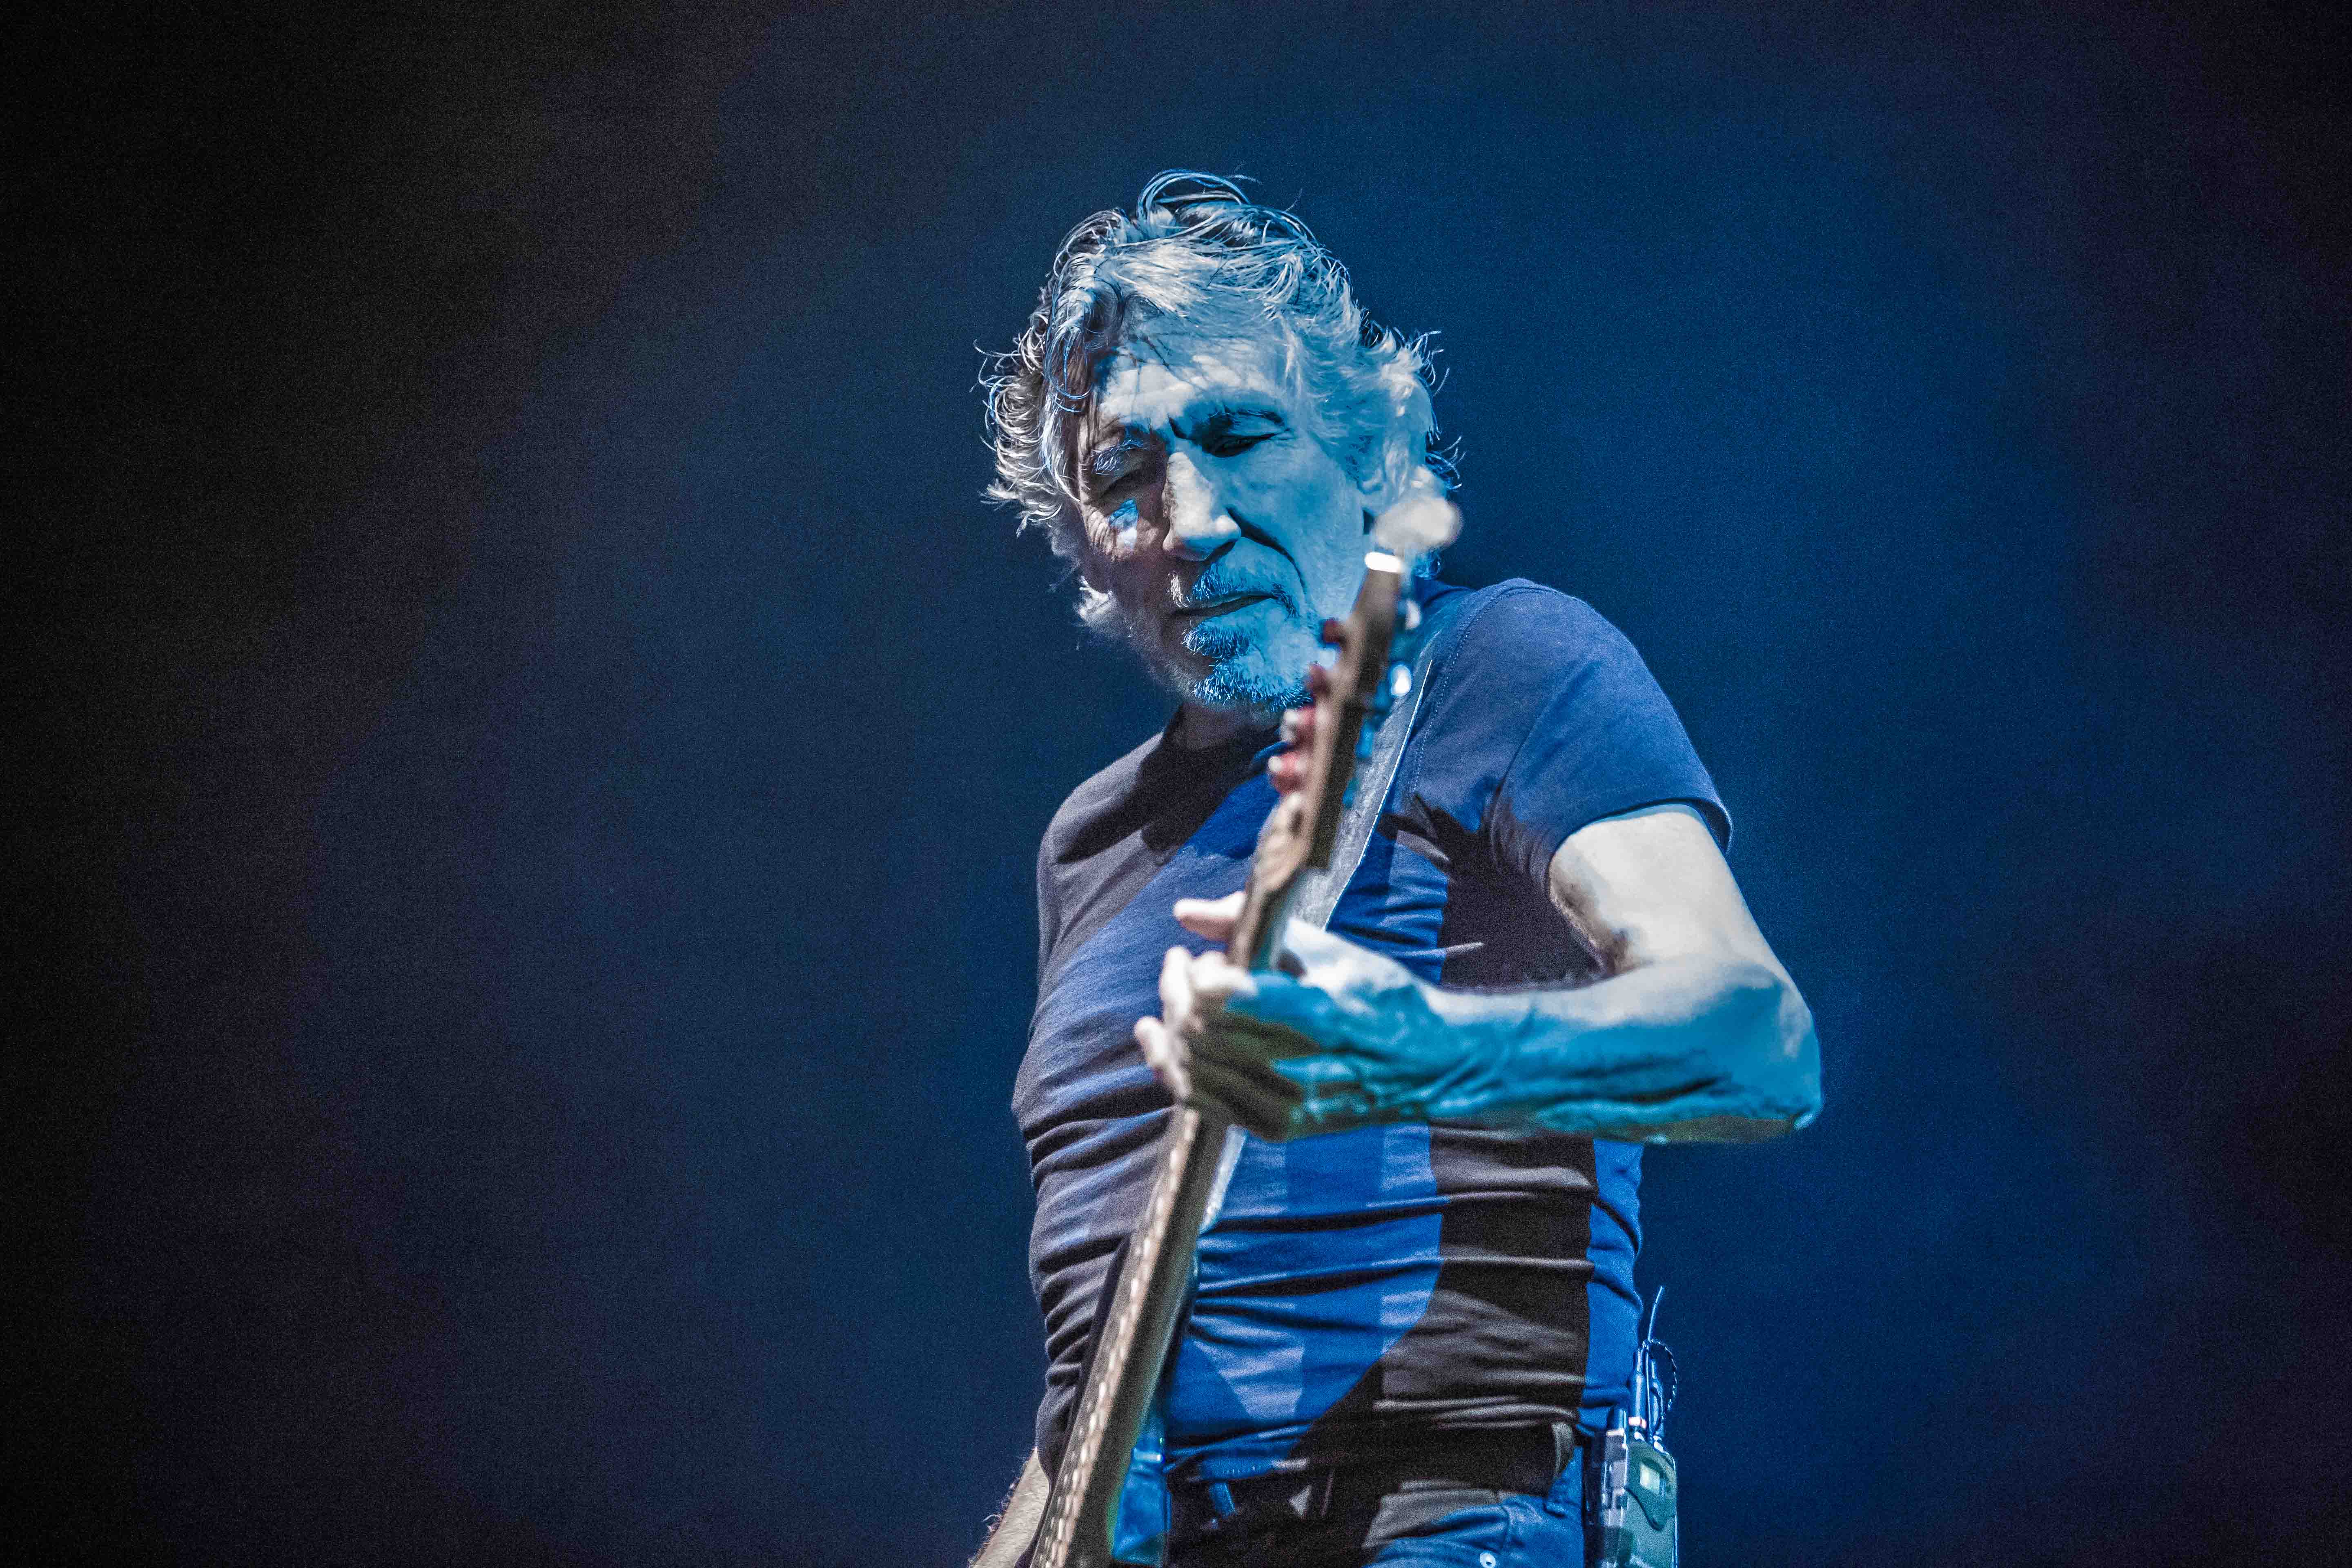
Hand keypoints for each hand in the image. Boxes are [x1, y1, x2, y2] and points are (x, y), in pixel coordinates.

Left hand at [1131, 892, 1467, 1140]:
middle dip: (1175, 992)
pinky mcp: (1277, 1127)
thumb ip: (1257, 928)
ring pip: (1192, 1067)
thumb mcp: (1333, 951)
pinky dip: (1172, 1068)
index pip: (1223, 998)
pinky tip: (1160, 1039)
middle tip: (1177, 966)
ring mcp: (1286, 1104)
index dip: (1194, 975)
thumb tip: (1187, 911)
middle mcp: (1298, 1068)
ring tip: (1171, 996)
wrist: (1431, 1067)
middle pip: (1200, 1030)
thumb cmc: (1386, 998)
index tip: (1193, 956)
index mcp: (1317, 1015)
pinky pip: (1201, 1102)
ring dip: (1169, 1027)